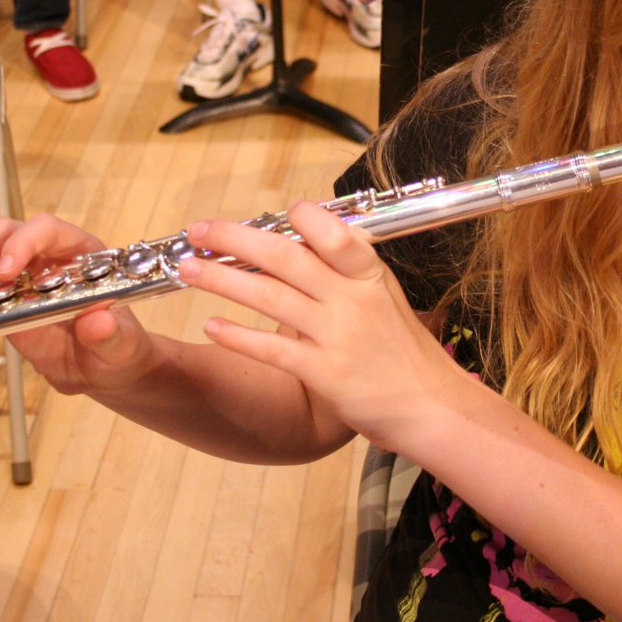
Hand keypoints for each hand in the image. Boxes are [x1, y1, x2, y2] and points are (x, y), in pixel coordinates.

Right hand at [0, 214, 155, 396]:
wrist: (105, 371)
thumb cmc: (119, 350)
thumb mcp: (123, 348)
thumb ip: (113, 336)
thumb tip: (98, 322)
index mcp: (80, 255)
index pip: (48, 229)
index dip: (24, 243)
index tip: (8, 272)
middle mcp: (46, 258)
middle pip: (4, 234)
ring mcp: (19, 279)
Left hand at [176, 202, 467, 448]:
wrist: (431, 407)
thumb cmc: (403, 353)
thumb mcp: (385, 299)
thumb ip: (347, 273)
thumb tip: (305, 241)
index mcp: (370, 274)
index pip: (332, 231)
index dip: (300, 218)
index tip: (269, 214)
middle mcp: (353, 299)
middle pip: (286, 256)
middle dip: (236, 239)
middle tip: (200, 231)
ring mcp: (338, 335)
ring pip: (270, 295)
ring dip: (222, 280)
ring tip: (189, 270)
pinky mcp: (324, 373)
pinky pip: (272, 349)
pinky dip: (238, 336)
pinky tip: (211, 326)